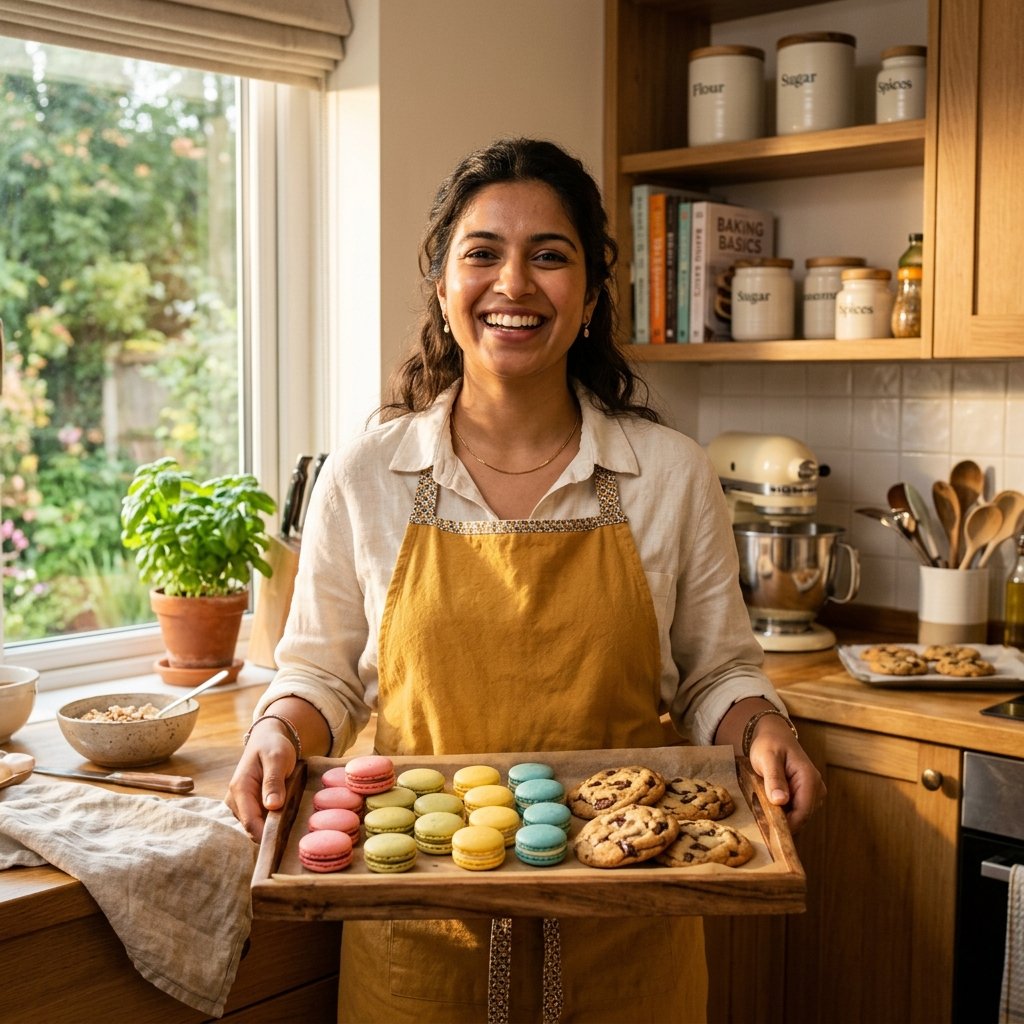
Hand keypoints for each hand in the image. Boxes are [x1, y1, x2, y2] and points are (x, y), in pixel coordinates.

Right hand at [225, 717, 297, 842]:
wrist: (267, 739)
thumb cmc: (273, 746)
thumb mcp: (277, 758)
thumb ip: (274, 781)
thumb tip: (273, 806)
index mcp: (240, 789)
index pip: (251, 823)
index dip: (267, 835)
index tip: (288, 841)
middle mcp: (235, 800)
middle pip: (253, 828)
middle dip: (272, 833)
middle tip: (297, 832)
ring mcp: (240, 805)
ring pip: (256, 826)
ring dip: (274, 827)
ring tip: (294, 821)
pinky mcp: (248, 806)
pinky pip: (259, 820)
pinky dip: (273, 821)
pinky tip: (287, 816)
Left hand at [748, 715, 825, 833]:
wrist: (774, 735)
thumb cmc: (770, 744)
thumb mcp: (767, 758)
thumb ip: (774, 779)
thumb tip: (780, 801)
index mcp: (810, 779)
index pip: (802, 813)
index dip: (786, 825)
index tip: (768, 830)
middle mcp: (817, 789)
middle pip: (801, 818)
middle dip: (782, 822)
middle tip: (759, 818)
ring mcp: (814, 793)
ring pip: (798, 817)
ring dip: (781, 817)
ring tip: (762, 808)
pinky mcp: (807, 796)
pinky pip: (796, 811)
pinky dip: (783, 813)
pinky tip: (769, 806)